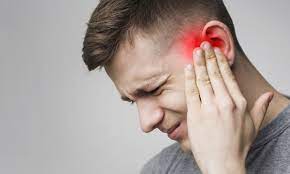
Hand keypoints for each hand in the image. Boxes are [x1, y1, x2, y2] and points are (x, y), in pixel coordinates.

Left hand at [184, 42, 272, 173]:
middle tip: (203, 46)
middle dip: (208, 58)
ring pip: (203, 80)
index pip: (228, 77)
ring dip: (198, 64)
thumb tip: (269, 96)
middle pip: (215, 75)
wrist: (223, 163)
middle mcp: (225, 102)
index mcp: (239, 103)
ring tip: (195, 52)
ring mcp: (210, 108)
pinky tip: (188, 69)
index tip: (216, 52)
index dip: (220, 62)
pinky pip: (192, 92)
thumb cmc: (237, 146)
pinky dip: (190, 79)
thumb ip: (260, 108)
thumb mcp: (253, 126)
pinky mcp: (196, 114)